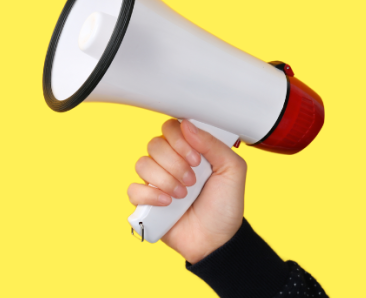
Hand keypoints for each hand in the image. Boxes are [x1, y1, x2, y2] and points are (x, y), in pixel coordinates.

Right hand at [127, 119, 246, 263]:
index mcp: (188, 150)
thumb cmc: (225, 206)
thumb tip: (187, 125)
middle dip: (174, 163)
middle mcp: (169, 162)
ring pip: (142, 164)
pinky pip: (133, 189)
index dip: (179, 140)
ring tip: (182, 195)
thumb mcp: (232, 170)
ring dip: (164, 180)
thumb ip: (213, 144)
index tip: (196, 159)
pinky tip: (167, 203)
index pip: (170, 128)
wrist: (218, 240)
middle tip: (192, 181)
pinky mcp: (145, 202)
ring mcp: (155, 181)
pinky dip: (150, 195)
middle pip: (154, 144)